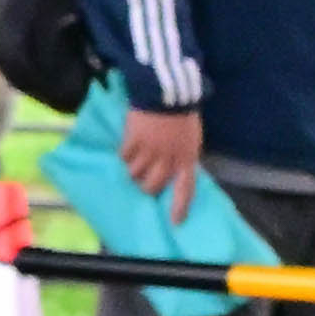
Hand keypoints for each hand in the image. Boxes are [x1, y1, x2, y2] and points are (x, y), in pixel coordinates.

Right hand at [120, 100, 206, 218]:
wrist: (167, 93)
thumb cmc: (183, 115)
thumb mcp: (191, 139)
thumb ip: (184, 156)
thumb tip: (175, 170)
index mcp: (186, 158)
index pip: (185, 189)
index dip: (180, 206)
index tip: (175, 222)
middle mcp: (168, 159)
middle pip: (152, 186)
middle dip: (145, 186)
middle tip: (141, 182)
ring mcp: (150, 151)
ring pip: (134, 173)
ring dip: (132, 169)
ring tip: (133, 161)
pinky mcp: (133, 141)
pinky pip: (124, 156)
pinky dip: (124, 153)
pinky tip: (126, 146)